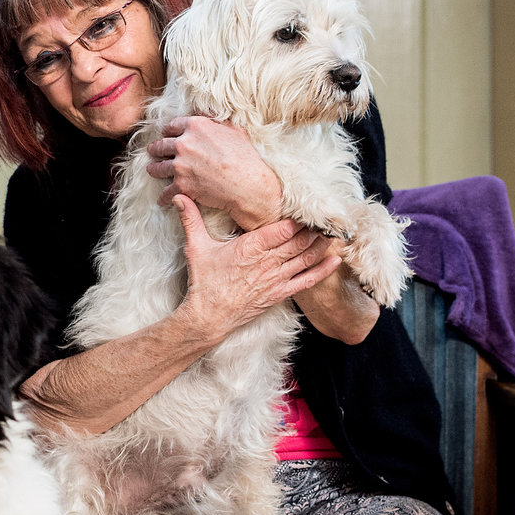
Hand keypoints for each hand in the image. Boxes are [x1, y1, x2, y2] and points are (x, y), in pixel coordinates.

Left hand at [147, 117, 282, 229]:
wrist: (248, 183)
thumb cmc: (245, 156)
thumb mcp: (234, 129)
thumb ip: (216, 121)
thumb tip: (208, 115)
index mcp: (195, 126)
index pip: (173, 126)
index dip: (169, 131)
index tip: (167, 134)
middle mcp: (184, 144)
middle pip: (161, 145)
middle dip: (155, 149)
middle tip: (152, 151)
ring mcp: (180, 165)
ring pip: (158, 168)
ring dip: (154, 169)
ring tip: (152, 170)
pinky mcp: (181, 185)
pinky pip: (166, 192)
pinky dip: (163, 197)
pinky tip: (162, 200)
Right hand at [173, 195, 341, 345]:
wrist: (209, 317)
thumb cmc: (204, 282)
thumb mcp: (196, 247)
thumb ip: (190, 219)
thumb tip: (178, 197)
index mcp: (250, 247)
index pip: (282, 229)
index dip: (299, 218)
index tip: (309, 206)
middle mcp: (267, 262)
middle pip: (299, 241)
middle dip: (315, 228)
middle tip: (328, 216)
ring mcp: (276, 279)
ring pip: (306, 258)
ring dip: (321, 244)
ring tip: (334, 231)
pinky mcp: (280, 294)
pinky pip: (307, 281)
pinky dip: (322, 270)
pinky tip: (335, 260)